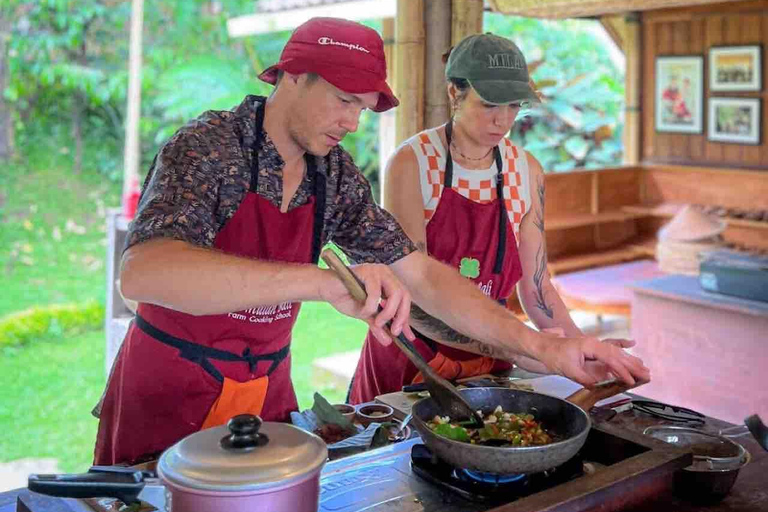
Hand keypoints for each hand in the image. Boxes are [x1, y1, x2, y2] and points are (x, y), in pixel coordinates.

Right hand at [320, 263, 415, 343]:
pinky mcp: (367, 271)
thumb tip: (388, 341)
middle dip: (401, 316)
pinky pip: (375, 293)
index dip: (406, 318)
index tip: (409, 337)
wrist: (325, 288)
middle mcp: (386, 274)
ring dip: (388, 312)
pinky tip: (363, 312)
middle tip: (394, 332)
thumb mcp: (365, 315)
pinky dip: (371, 306)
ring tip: (377, 323)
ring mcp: (378, 271)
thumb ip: (378, 325)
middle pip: (404, 295)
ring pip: (395, 293)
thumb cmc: (345, 297)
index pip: (405, 300)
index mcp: (388, 282)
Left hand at [535, 333, 649, 386]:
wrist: (544, 347)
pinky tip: (632, 365)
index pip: (611, 358)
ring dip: (631, 363)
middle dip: (633, 365)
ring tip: (645, 371)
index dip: (622, 370)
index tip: (631, 380)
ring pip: (617, 355)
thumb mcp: (568, 370)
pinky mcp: (594, 353)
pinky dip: (622, 363)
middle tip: (647, 375)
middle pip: (618, 355)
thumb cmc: (554, 356)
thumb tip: (597, 387)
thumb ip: (584, 379)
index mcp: (590, 345)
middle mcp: (595, 344)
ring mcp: (595, 347)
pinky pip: (612, 357)